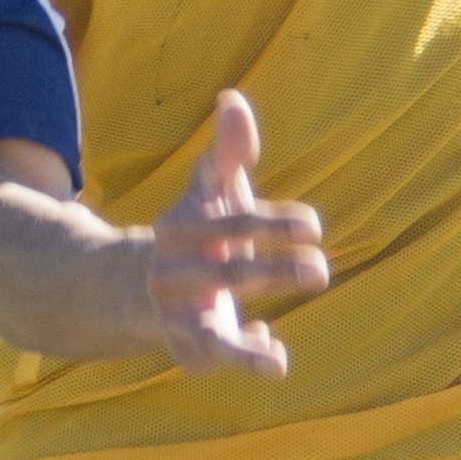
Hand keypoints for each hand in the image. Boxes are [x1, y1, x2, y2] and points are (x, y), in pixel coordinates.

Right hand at [139, 90, 328, 379]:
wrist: (140, 285)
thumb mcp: (210, 191)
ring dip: (241, 349)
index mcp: (178, 230)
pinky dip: (241, 357)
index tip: (314, 225)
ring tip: (275, 359)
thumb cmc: (196, 231)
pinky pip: (208, 360)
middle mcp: (171, 276)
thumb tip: (232, 99)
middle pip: (228, 275)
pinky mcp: (186, 347)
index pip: (228, 222)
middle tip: (321, 269)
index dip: (271, 223)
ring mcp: (176, 316)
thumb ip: (227, 151)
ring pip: (207, 335)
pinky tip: (273, 350)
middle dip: (275, 273)